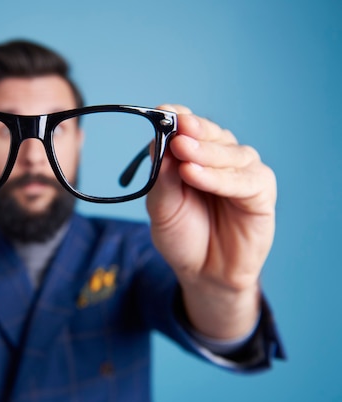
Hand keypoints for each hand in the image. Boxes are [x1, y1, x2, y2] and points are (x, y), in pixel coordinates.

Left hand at [146, 105, 275, 338]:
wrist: (203, 272)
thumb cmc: (183, 236)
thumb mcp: (161, 208)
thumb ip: (161, 178)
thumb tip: (158, 144)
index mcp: (195, 155)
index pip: (188, 126)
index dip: (177, 117)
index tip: (163, 112)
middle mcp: (221, 158)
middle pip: (209, 133)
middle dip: (192, 130)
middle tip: (176, 129)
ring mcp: (243, 172)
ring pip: (229, 153)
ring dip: (204, 152)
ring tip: (182, 152)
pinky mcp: (260, 193)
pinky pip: (243, 180)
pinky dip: (218, 177)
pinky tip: (195, 174)